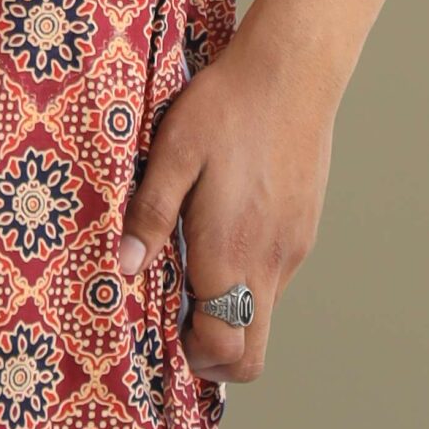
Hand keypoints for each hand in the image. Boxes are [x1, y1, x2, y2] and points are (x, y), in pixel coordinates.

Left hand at [116, 21, 337, 385]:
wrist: (291, 71)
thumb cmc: (226, 107)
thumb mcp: (173, 151)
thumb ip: (149, 212)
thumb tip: (124, 267)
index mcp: (230, 252)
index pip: (226, 350)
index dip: (195, 357)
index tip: (167, 329)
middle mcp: (268, 263)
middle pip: (253, 354)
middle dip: (216, 354)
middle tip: (180, 316)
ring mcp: (293, 248)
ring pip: (264, 315)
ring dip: (230, 311)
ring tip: (193, 259)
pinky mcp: (304, 229)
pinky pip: (276, 278)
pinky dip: (248, 278)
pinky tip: (223, 227)